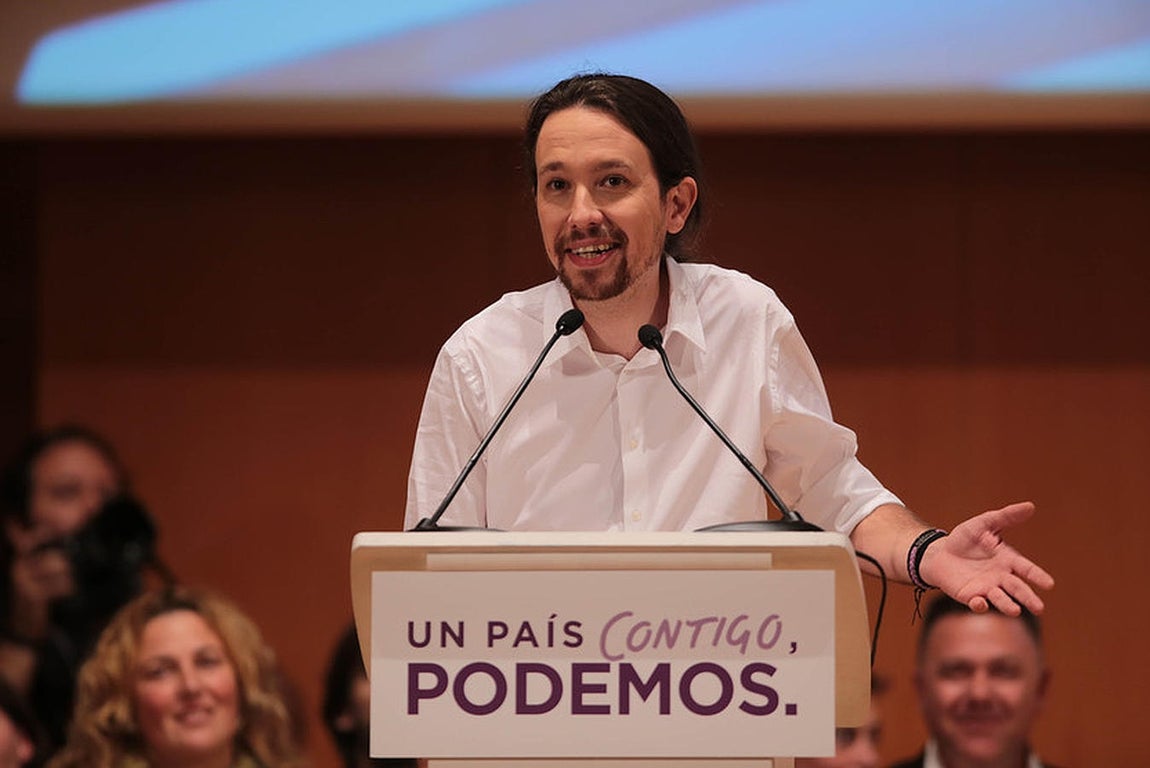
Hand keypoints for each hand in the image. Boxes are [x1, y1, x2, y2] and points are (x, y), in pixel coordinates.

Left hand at [919, 501, 1054, 614]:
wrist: (940, 554)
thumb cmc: (966, 539)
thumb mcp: (984, 523)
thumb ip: (1006, 517)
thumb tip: (1030, 506)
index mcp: (1008, 560)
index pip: (1026, 569)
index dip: (1037, 576)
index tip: (1049, 584)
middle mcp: (1001, 578)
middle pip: (1017, 588)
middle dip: (1028, 597)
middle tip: (1039, 608)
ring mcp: (986, 588)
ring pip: (1000, 599)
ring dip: (1007, 605)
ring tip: (1015, 611)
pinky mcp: (970, 596)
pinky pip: (976, 603)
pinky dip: (979, 604)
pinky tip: (980, 602)